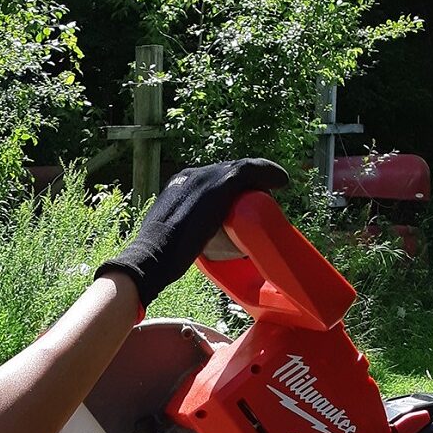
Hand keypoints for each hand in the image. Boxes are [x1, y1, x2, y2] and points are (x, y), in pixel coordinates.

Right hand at [96, 159, 289, 306]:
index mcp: (176, 185)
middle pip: (226, 174)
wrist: (151, 259)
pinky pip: (253, 170)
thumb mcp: (166, 239)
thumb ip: (177, 236)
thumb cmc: (154, 261)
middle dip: (245, 186)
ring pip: (241, 172)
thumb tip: (179, 253)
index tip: (239, 207)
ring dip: (259, 181)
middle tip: (261, 202)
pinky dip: (269, 173)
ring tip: (272, 195)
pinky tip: (282, 181)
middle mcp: (191, 175)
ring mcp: (206, 176)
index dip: (229, 193)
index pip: (210, 181)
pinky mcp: (222, 182)